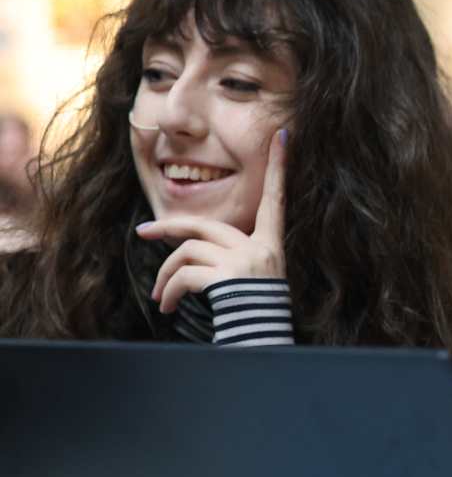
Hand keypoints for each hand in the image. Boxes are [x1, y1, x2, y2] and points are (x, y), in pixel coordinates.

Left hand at [137, 128, 287, 313]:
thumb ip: (231, 258)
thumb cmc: (256, 313)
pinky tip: (169, 306)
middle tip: (144, 233)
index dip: (280, 168)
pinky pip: (185, 274)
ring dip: (166, 276)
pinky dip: (170, 290)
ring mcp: (245, 260)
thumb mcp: (252, 280)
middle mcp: (261, 246)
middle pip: (205, 226)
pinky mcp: (228, 276)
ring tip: (162, 297)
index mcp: (271, 243)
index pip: (277, 198)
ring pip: (187, 252)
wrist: (263, 338)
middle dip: (169, 229)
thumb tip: (189, 249)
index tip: (282, 138)